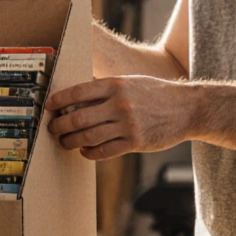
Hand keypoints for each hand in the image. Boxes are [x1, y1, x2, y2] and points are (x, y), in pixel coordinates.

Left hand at [45, 76, 193, 160]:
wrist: (187, 108)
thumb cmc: (155, 93)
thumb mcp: (130, 82)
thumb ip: (106, 88)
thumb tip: (77, 94)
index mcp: (116, 85)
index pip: (78, 92)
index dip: (58, 100)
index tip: (48, 106)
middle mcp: (120, 104)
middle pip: (79, 118)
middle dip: (60, 125)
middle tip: (52, 129)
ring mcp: (128, 125)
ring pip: (89, 137)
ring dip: (71, 142)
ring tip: (64, 142)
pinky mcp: (135, 142)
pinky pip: (104, 151)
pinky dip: (90, 153)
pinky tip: (84, 151)